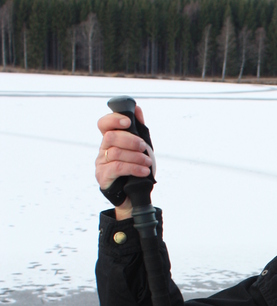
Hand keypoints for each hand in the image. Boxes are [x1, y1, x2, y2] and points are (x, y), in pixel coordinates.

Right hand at [95, 105, 155, 219]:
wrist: (135, 197)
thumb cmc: (137, 171)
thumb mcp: (142, 149)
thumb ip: (139, 129)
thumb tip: (137, 108)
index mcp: (110, 141)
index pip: (103, 124)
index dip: (113, 119)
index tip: (128, 122)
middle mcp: (102, 150)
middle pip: (111, 137)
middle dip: (131, 140)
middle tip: (144, 147)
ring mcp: (100, 164)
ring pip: (116, 153)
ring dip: (136, 157)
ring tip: (147, 163)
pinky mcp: (103, 177)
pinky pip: (117, 168)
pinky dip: (133, 168)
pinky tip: (144, 171)